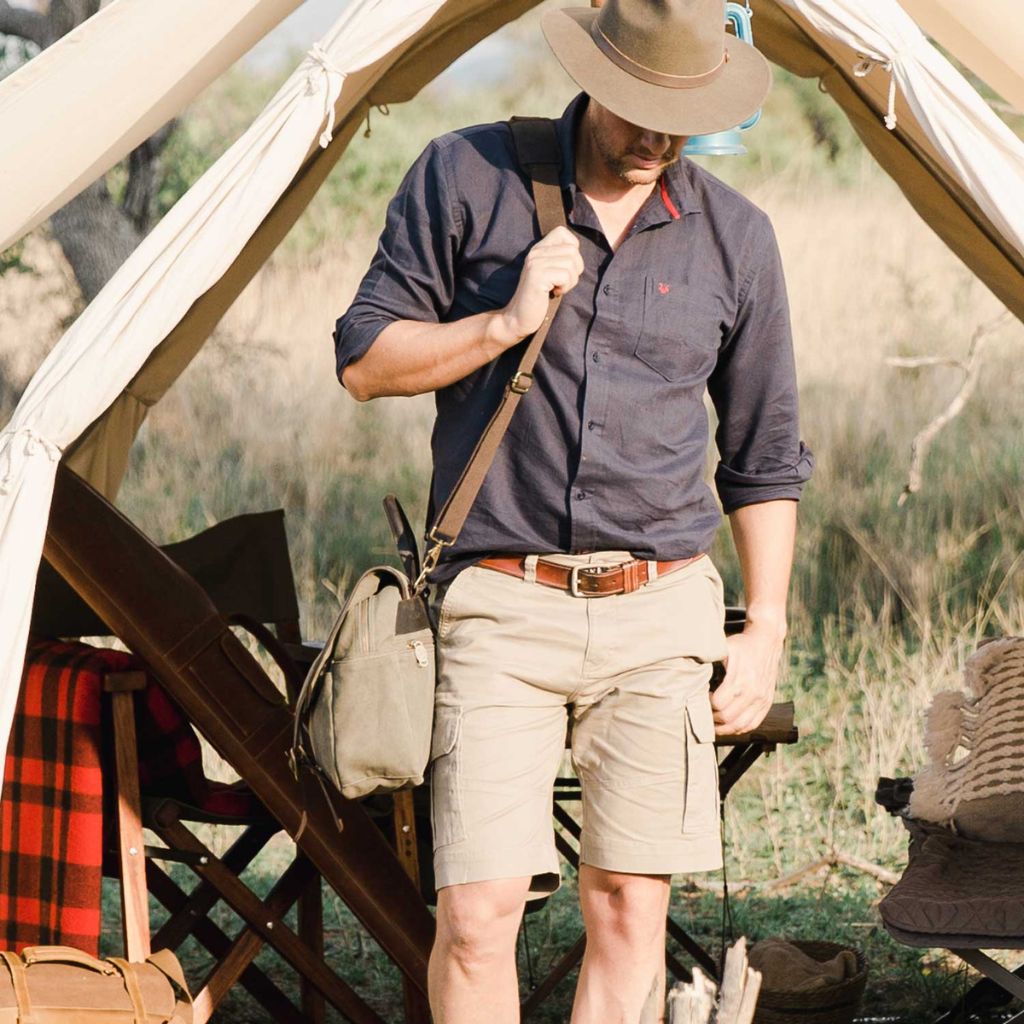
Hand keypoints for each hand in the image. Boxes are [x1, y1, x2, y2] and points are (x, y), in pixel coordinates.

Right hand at [494, 226, 582, 344]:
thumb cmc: (537, 299)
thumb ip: (559, 260)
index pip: (562, 232)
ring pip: (571, 263)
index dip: (572, 248)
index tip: (564, 267)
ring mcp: (535, 263)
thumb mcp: (549, 274)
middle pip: (573, 250)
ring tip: (556, 289)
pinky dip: (565, 287)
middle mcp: (535, 252)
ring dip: (570, 281)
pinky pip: (566, 275)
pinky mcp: (537, 276)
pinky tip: (553, 293)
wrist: (517, 318)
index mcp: (538, 249)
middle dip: (575, 270)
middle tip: (561, 283)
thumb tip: (578, 253)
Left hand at [710, 621, 784, 736]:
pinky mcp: (767, 702)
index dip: (705, 704)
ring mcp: (762, 699)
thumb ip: (708, 659)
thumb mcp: (723, 647)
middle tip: (703, 711)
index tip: (700, 698)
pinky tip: (729, 724)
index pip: (718, 704)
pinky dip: (739, 728)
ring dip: (724, 728)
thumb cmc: (741, 644)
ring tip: (713, 723)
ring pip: (740, 725)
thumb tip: (689, 668)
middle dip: (712, 718)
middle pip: (727, 717)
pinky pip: (753, 724)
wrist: (767, 641)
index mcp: (741, 679)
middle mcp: (753, 692)